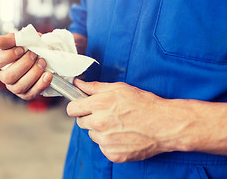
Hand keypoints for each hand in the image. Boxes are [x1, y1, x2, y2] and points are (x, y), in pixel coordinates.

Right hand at [0, 33, 52, 99]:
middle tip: (34, 54)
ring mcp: (14, 87)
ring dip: (33, 73)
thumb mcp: (19, 40)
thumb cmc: (27, 47)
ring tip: (42, 62)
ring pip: (19, 87)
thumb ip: (9, 39)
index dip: (6, 56)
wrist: (42, 55)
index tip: (20, 48)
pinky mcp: (26, 94)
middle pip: (7, 77)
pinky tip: (47, 75)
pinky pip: (31, 93)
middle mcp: (3, 76)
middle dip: (24, 64)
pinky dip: (41, 84)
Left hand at [66, 79, 189, 162]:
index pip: (72, 109)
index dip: (77, 107)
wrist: (165, 124)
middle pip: (81, 123)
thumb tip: (78, 83)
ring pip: (92, 135)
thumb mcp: (119, 88)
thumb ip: (94, 87)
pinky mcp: (113, 154)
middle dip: (90, 118)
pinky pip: (103, 147)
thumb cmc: (144, 104)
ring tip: (118, 125)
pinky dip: (110, 143)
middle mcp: (99, 123)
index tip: (81, 107)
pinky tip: (123, 135)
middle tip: (106, 115)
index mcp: (98, 105)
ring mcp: (106, 140)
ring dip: (100, 131)